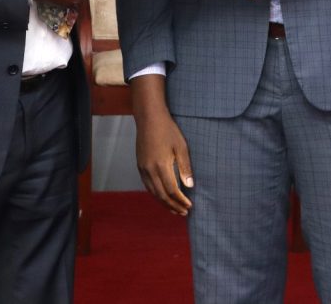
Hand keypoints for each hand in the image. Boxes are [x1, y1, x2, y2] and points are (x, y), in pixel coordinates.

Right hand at [131, 75, 192, 215]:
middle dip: (173, 206)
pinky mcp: (140, 166)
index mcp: (161, 166)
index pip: (172, 190)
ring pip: (153, 193)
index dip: (181, 200)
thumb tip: (189, 186)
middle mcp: (149, 170)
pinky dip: (156, 195)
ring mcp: (143, 169)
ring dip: (164, 203)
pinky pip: (148, 186)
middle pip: (162, 195)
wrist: (149, 119)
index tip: (190, 206)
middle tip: (184, 212)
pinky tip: (163, 197)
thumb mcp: (181, 146)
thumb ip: (185, 167)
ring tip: (175, 209)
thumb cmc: (168, 130)